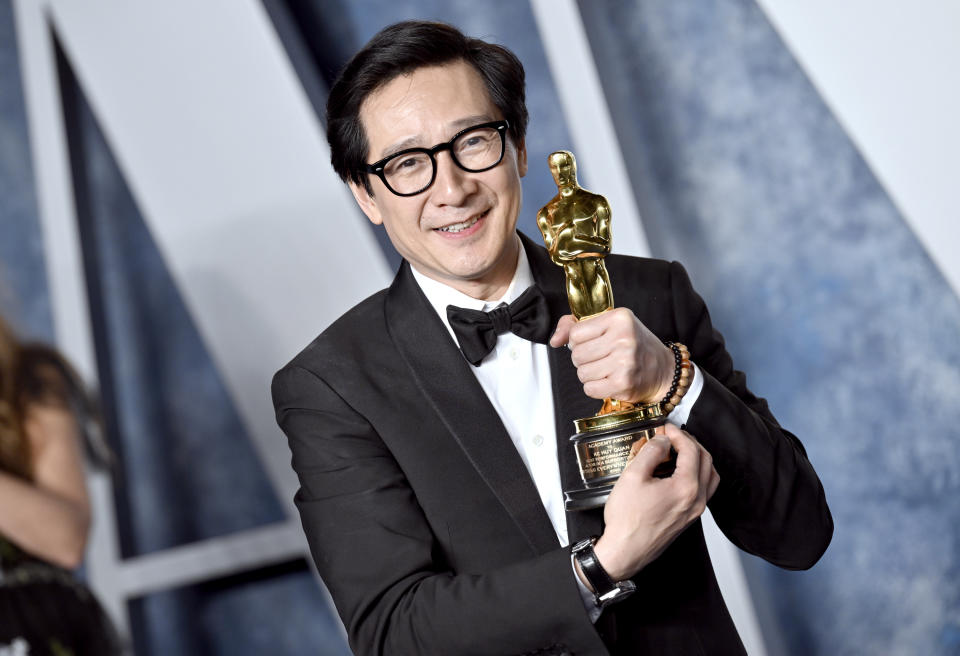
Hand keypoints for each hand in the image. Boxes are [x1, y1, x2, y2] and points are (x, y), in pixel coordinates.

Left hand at [549, 308, 674, 404]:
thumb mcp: (610, 325)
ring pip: (581, 373)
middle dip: (584, 359)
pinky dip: (595, 387)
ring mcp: (624, 362)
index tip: (593, 342)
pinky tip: (609, 380)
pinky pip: (589, 389)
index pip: (575, 333)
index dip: (578, 341)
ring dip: (590, 374)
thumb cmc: (635, 345)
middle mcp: (623, 338)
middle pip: (577, 354)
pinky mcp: (623, 383)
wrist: (664, 370)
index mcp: (619, 318)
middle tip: (601, 357)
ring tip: (606, 369)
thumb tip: (554, 340)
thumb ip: (576, 326)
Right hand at [591, 424, 719, 580]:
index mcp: (686, 487)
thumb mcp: (633, 476)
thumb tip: (662, 440)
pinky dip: (697, 474)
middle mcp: (696, 500)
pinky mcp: (688, 518)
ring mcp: (695, 511)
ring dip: (698, 458)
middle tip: (671, 436)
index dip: (678, 434)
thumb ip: (651, 452)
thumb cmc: (627, 520)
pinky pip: (704, 490)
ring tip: (678, 450)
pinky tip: (678, 472)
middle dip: (690, 443)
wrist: (625, 551)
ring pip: (710, 476)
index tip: (664, 428)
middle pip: (706, 460)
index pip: (691, 450)